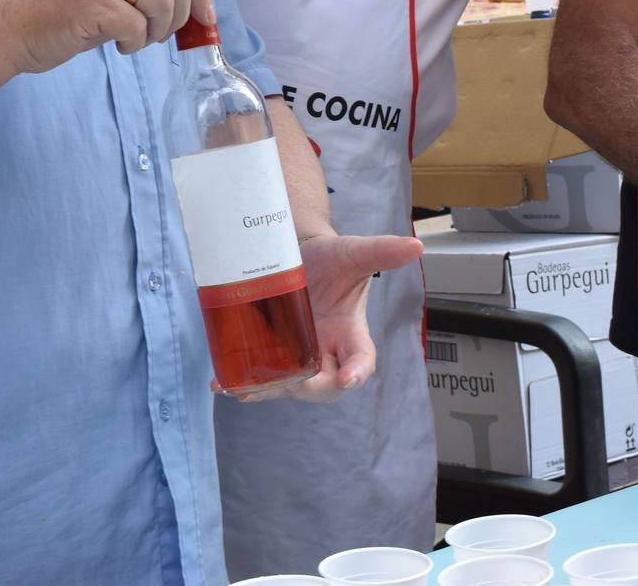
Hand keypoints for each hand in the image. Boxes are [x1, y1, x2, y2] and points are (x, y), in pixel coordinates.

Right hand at [0, 0, 210, 72]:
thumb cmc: (69, 13)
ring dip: (157, 31)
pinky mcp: (91, 2)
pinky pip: (137, 26)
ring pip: (162, 0)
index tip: (204, 19)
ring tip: (135, 38)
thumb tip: (198, 6)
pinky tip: (117, 44)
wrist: (18, 26)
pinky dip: (134, 43)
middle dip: (185, 13)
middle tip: (164, 35)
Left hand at [227, 231, 424, 402]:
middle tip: (295, 383)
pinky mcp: (271, 354)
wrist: (296, 251)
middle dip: (309, 388)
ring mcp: (297, 356)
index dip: (356, 372)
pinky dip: (242, 383)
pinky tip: (221, 383)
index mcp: (350, 333)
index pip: (361, 360)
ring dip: (268, 391)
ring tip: (246, 390)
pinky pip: (260, 377)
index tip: (348, 378)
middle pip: (324, 385)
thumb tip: (416, 245)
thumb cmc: (331, 257)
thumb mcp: (353, 253)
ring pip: (287, 386)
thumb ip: (382, 250)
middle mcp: (325, 351)